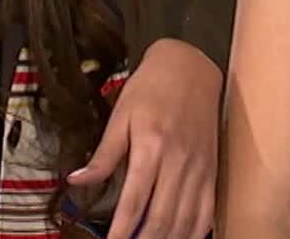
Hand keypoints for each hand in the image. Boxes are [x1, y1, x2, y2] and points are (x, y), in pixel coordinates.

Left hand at [68, 38, 219, 238]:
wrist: (191, 68)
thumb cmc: (152, 89)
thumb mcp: (121, 115)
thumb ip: (103, 153)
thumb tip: (78, 180)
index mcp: (151, 147)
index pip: (135, 200)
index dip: (121, 230)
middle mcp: (178, 161)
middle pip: (161, 217)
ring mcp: (199, 168)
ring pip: (186, 220)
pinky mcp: (211, 171)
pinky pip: (207, 211)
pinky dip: (194, 233)